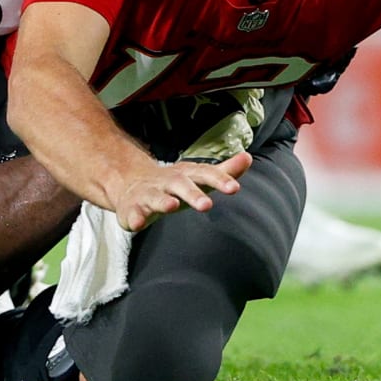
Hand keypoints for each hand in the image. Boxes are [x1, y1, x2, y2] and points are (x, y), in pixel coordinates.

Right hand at [113, 151, 252, 231]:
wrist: (131, 184)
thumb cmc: (175, 184)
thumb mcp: (199, 177)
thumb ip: (224, 171)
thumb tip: (248, 157)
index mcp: (187, 174)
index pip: (205, 174)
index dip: (220, 180)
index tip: (235, 188)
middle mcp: (168, 181)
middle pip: (181, 185)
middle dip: (193, 194)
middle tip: (207, 205)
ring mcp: (149, 194)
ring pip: (156, 197)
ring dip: (163, 201)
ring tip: (172, 206)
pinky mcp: (133, 208)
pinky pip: (133, 213)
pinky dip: (134, 218)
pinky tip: (138, 223)